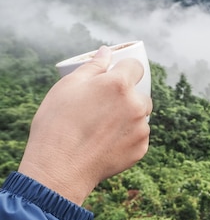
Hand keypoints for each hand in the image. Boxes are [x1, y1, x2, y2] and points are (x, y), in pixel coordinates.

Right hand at [18, 46, 152, 204]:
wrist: (60, 167)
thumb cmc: (58, 124)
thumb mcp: (68, 87)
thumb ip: (93, 67)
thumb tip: (106, 52)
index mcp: (119, 85)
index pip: (135, 67)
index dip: (125, 70)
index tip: (116, 76)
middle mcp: (136, 105)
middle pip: (140, 94)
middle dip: (126, 97)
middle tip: (103, 108)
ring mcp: (141, 128)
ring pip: (140, 117)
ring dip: (128, 118)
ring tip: (101, 128)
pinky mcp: (141, 149)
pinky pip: (138, 137)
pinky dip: (127, 137)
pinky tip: (106, 143)